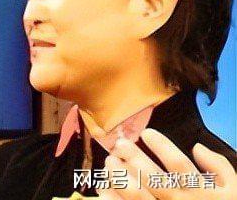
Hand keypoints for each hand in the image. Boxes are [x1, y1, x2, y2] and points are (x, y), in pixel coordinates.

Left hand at [98, 128, 234, 199]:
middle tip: (120, 144)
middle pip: (154, 178)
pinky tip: (103, 188)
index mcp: (199, 190)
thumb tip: (198, 147)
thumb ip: (219, 166)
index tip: (147, 133)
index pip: (179, 165)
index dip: (163, 147)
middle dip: (135, 159)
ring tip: (110, 161)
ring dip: (121, 178)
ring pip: (138, 196)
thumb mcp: (232, 188)